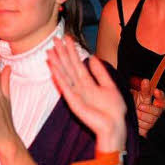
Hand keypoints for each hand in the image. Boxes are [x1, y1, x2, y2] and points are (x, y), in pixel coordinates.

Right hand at [47, 36, 127, 150]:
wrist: (115, 126)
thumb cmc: (113, 109)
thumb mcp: (109, 86)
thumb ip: (100, 72)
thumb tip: (93, 57)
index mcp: (88, 83)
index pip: (77, 63)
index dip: (72, 51)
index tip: (67, 38)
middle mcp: (79, 87)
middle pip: (69, 66)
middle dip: (62, 53)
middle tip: (55, 39)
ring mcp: (75, 94)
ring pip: (64, 74)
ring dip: (57, 63)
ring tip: (50, 50)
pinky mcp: (74, 102)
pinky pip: (65, 87)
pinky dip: (59, 77)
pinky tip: (53, 68)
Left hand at [133, 79, 164, 136]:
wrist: (129, 115)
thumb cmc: (136, 103)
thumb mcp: (140, 95)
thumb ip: (144, 89)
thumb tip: (146, 81)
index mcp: (158, 102)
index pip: (163, 99)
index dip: (160, 96)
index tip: (155, 91)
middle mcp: (158, 112)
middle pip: (157, 112)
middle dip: (148, 109)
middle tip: (140, 106)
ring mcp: (153, 122)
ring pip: (151, 121)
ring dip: (142, 116)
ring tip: (135, 113)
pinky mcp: (148, 130)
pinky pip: (145, 128)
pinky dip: (139, 124)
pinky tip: (136, 120)